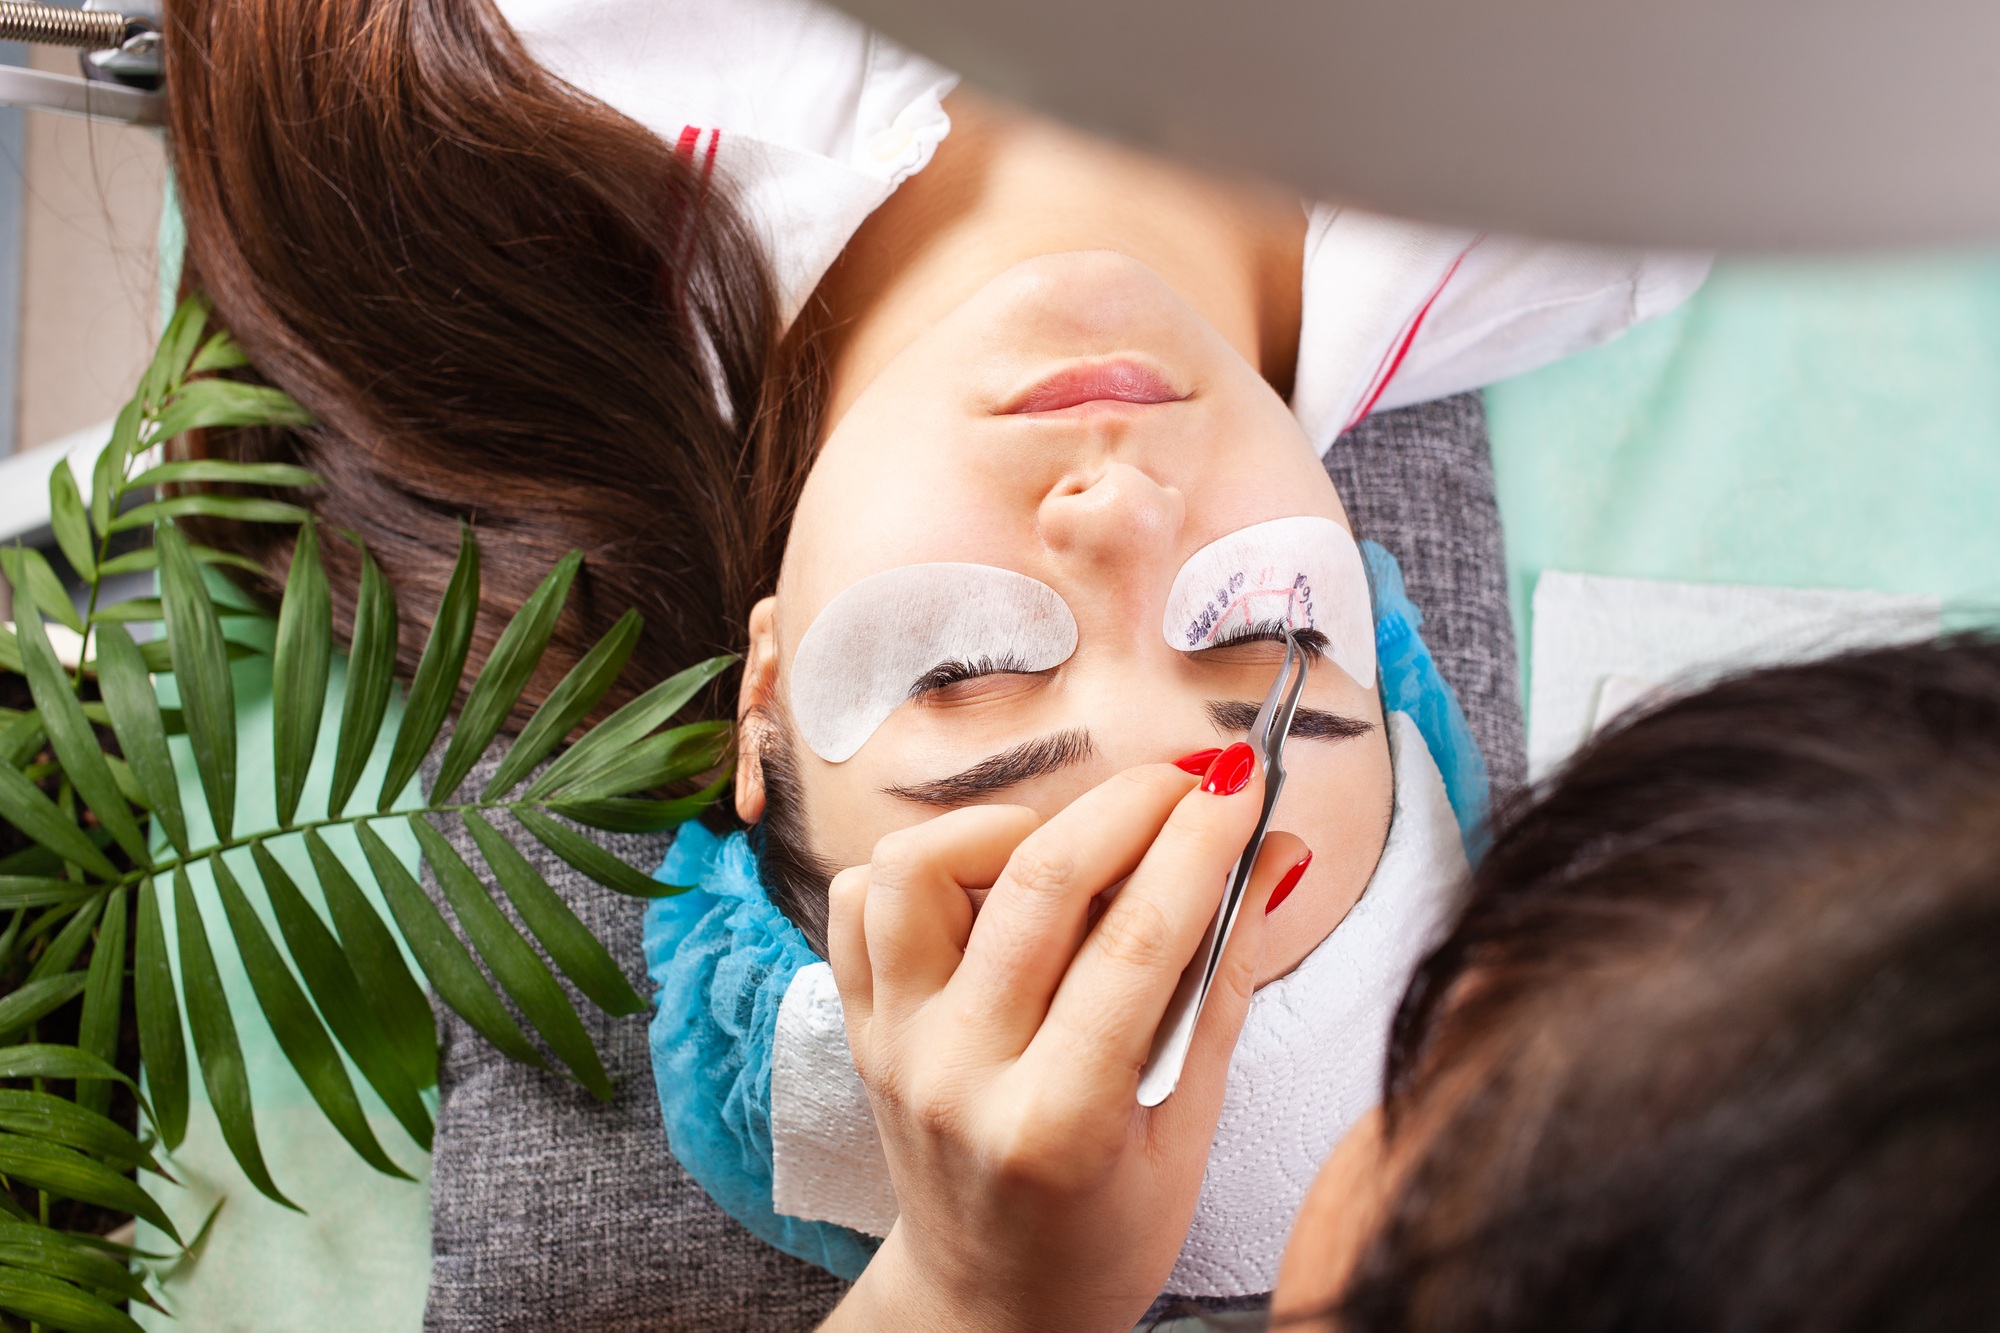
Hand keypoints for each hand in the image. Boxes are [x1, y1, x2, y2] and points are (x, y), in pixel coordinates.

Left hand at [820, 746, 1308, 1332]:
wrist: (991, 1304)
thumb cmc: (1105, 1232)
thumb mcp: (1189, 1131)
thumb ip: (1224, 983)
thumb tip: (1272, 856)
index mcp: (1059, 1122)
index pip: (1139, 939)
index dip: (1201, 842)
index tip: (1243, 785)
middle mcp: (959, 1072)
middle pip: (1041, 881)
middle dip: (1132, 804)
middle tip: (1193, 780)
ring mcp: (895, 1043)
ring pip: (920, 868)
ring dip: (1011, 825)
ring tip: (1078, 846)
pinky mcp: (857, 1025)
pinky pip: (861, 900)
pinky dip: (928, 864)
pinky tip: (995, 886)